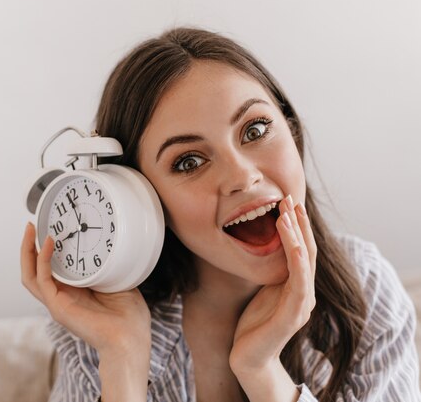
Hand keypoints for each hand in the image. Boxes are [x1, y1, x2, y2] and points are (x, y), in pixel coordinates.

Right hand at [20, 222, 151, 355]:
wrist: (130, 339)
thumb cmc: (128, 318)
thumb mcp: (117, 282)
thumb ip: (108, 266)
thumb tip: (110, 245)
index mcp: (74, 292)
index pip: (51, 270)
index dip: (45, 250)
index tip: (50, 228)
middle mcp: (62, 297)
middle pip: (33, 271)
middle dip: (28, 247)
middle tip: (31, 225)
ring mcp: (57, 303)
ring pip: (30, 275)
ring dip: (27, 251)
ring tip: (30, 230)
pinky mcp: (58, 306)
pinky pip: (43, 279)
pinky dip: (43, 259)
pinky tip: (49, 243)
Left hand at [229, 195, 315, 398]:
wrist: (248, 357)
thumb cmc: (253, 324)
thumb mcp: (262, 290)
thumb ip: (270, 272)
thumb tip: (263, 246)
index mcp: (297, 286)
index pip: (301, 249)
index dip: (296, 225)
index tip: (286, 201)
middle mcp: (305, 293)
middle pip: (307, 250)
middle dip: (298, 222)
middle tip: (289, 197)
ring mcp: (302, 304)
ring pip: (305, 262)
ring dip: (297, 234)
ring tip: (286, 212)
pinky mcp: (294, 315)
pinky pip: (299, 282)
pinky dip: (298, 260)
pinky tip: (294, 243)